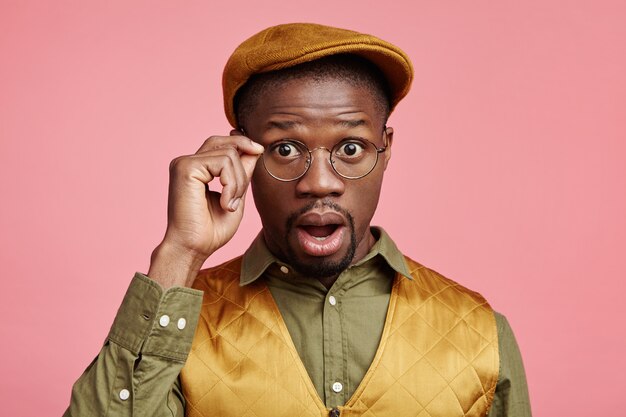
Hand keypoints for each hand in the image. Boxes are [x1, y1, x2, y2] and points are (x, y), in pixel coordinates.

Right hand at [148, 131, 263, 287]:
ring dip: (238, 182)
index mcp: (196, 169)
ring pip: (228, 154)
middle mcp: (187, 162)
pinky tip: (225, 203)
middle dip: (244, 161)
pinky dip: (231, 184)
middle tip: (243, 190)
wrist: (193, 248)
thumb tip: (255, 149)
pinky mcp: (186, 168)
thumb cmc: (210, 230)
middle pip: (224, 142)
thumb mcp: (234, 196)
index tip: (258, 150)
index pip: (221, 145)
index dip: (241, 144)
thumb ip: (242, 173)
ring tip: (230, 204)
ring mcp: (184, 163)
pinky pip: (222, 163)